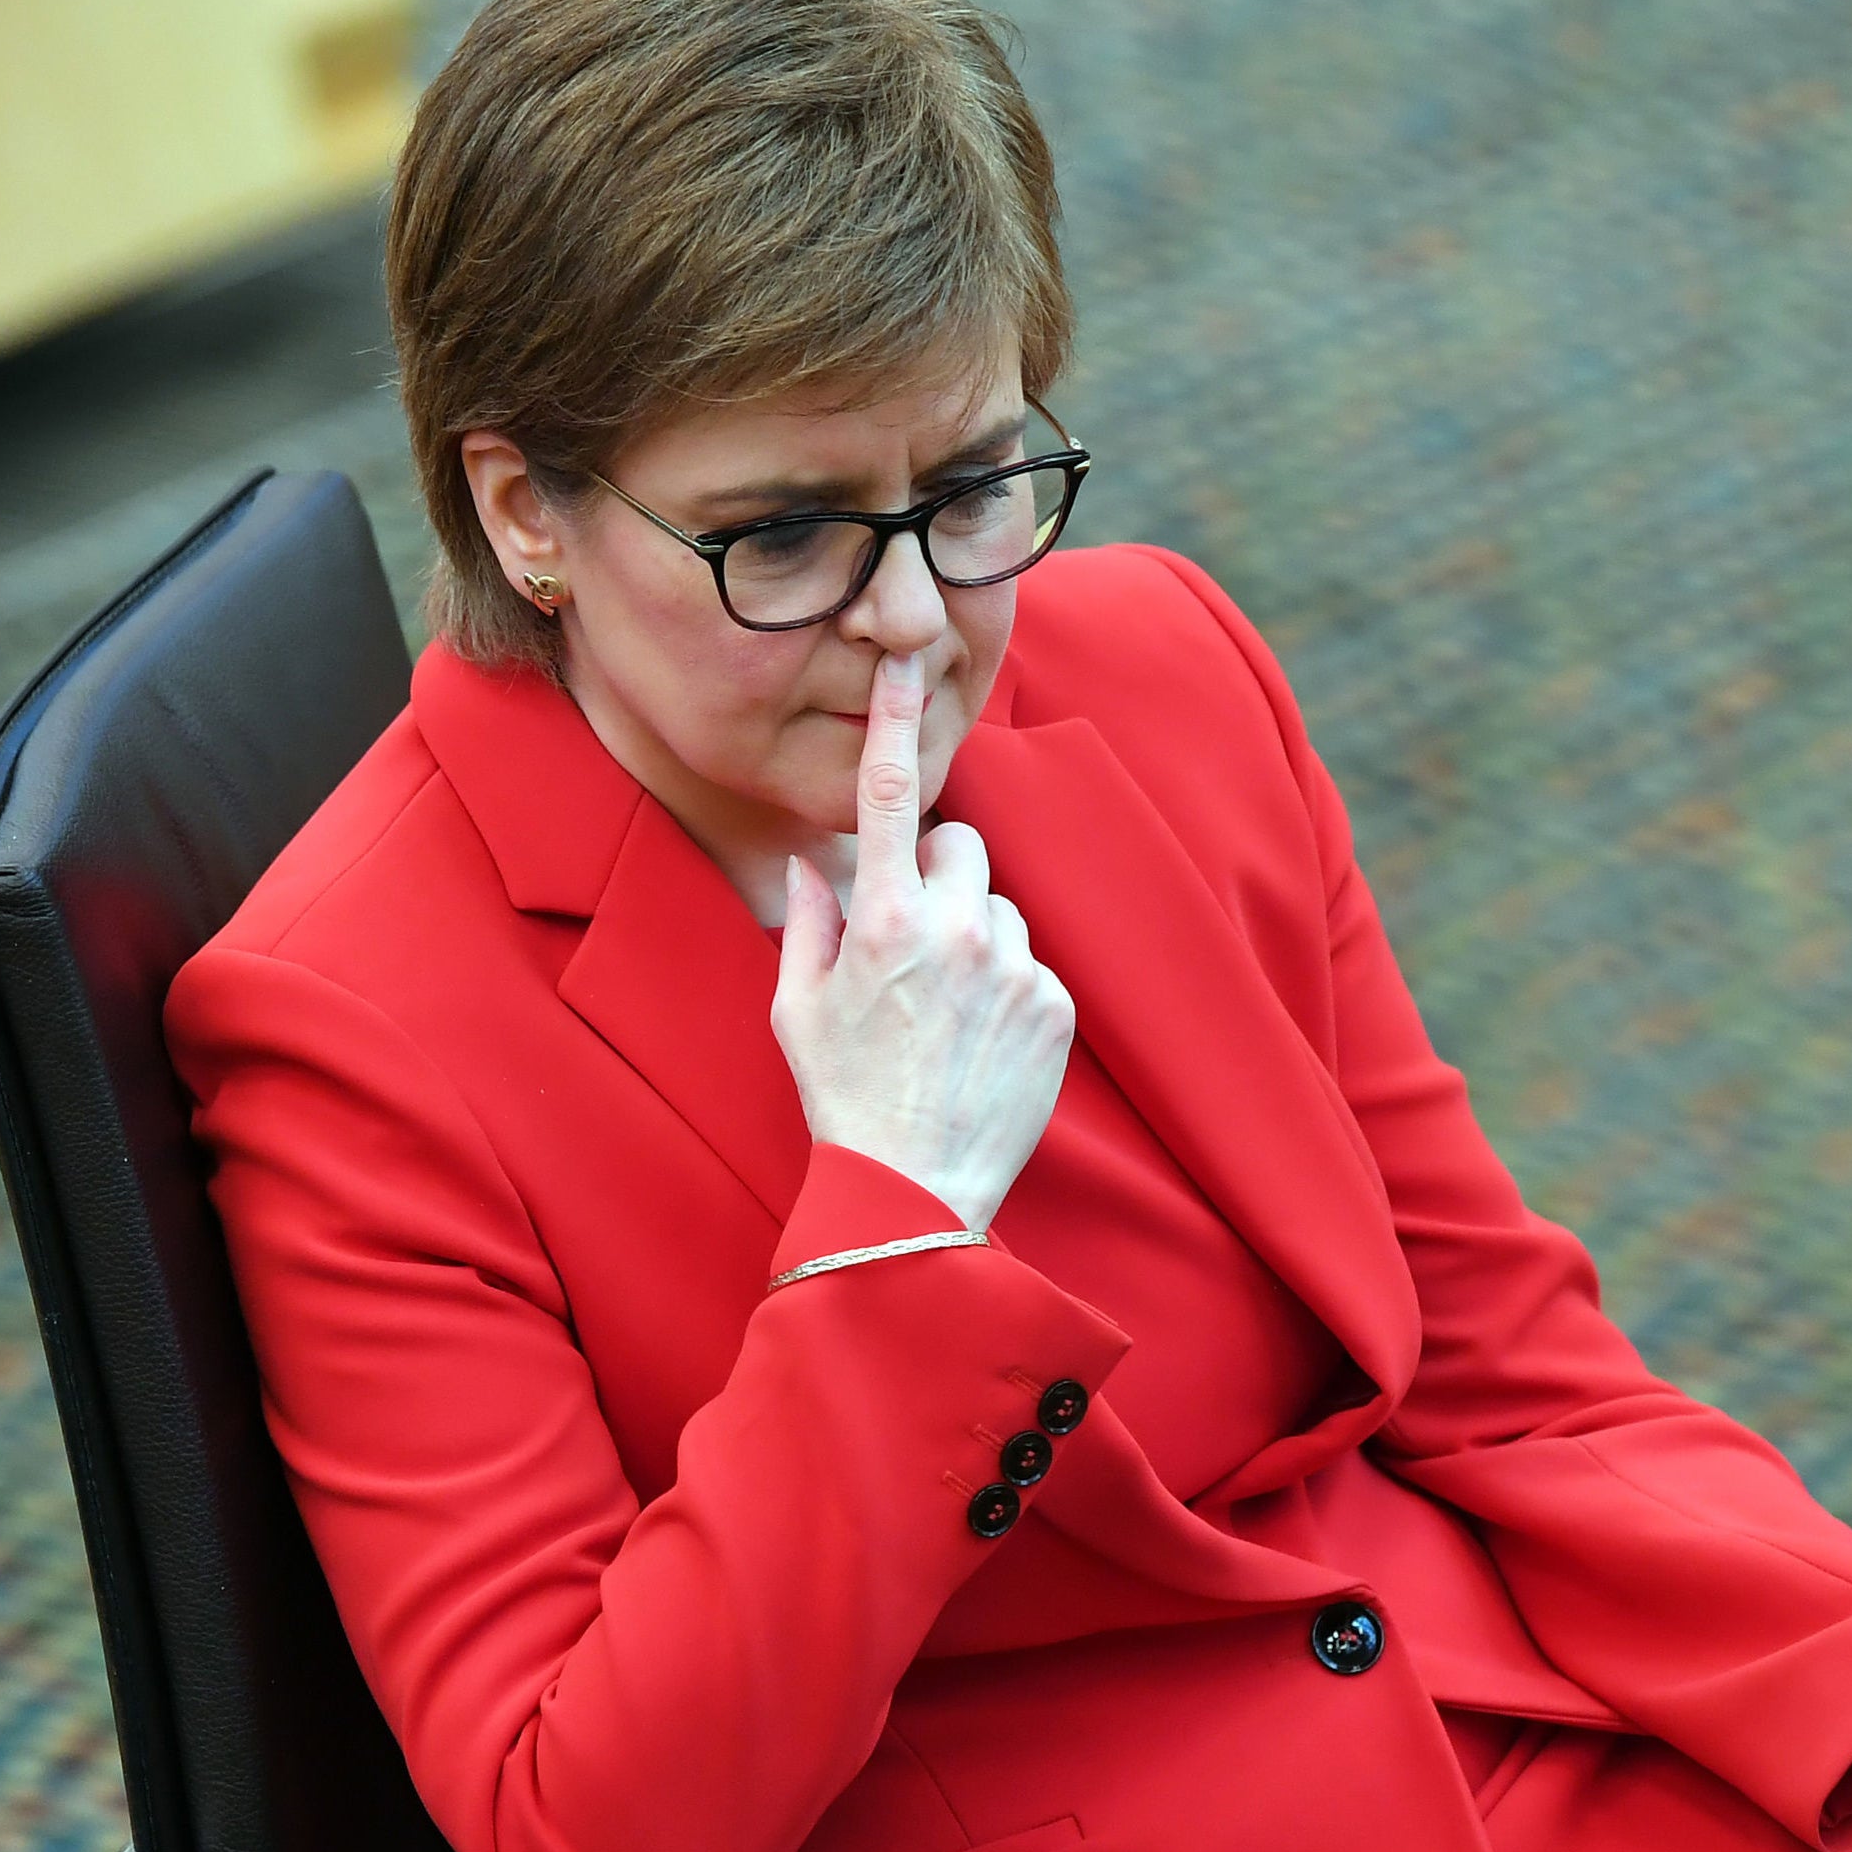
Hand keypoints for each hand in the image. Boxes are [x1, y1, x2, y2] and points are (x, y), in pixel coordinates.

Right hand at [772, 652, 1074, 1230]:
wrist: (915, 1190)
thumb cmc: (844, 1100)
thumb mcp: (796, 1011)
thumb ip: (805, 924)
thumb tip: (809, 866)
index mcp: (881, 921)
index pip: (891, 797)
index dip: (897, 722)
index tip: (907, 661)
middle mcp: (953, 929)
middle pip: (962, 843)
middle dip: (938, 875)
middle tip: (913, 940)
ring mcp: (1012, 965)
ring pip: (999, 904)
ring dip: (976, 934)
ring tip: (947, 1009)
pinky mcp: (1055, 1004)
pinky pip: (1032, 962)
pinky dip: (1009, 986)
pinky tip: (980, 1039)